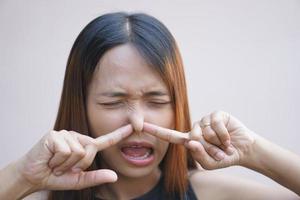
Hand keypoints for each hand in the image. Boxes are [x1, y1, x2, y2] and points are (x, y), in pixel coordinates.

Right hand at [16, 124, 132, 191]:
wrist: (32, 177)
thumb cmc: (55, 177)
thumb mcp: (78, 180)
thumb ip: (95, 177)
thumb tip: (115, 176)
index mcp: (83, 146)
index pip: (104, 141)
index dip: (119, 135)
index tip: (132, 128)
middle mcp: (76, 137)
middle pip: (91, 150)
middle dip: (78, 165)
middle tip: (63, 168)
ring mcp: (65, 134)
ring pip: (78, 151)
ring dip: (66, 165)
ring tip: (55, 164)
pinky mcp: (54, 135)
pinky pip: (66, 150)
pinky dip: (58, 161)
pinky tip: (50, 160)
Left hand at [143, 111, 256, 169]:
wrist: (244, 150)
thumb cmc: (224, 157)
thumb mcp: (210, 163)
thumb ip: (199, 156)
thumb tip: (190, 141)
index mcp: (190, 140)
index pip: (170, 136)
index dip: (155, 131)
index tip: (141, 126)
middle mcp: (195, 128)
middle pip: (192, 137)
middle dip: (208, 148)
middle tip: (218, 151)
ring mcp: (205, 120)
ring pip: (205, 132)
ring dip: (217, 142)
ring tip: (224, 144)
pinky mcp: (216, 114)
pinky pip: (215, 124)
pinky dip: (223, 135)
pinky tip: (228, 138)